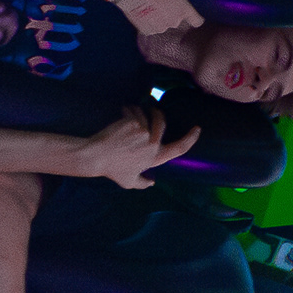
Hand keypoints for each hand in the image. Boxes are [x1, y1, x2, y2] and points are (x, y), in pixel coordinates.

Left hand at [72, 103, 197, 189]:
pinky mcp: (133, 122)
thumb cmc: (112, 169)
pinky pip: (134, 111)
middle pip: (162, 123)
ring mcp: (143, 131)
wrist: (96, 156)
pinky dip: (128, 110)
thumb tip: (151, 183)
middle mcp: (152, 144)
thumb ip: (142, 183)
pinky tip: (122, 112)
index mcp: (154, 158)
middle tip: (153, 111)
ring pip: (145, 114)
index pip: (179, 148)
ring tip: (128, 117)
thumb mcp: (129, 181)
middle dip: (159, 114)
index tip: (197, 129)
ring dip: (139, 112)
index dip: (190, 139)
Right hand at [110, 0, 209, 36]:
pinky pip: (152, 28)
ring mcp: (160, 28)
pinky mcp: (147, 30)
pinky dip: (149, 21)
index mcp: (183, 10)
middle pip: (177, 19)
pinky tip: (145, 10)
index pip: (197, 21)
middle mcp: (174, 22)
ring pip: (164, 23)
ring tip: (152, 3)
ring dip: (160, 16)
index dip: (196, 17)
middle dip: (172, 11)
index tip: (193, 14)